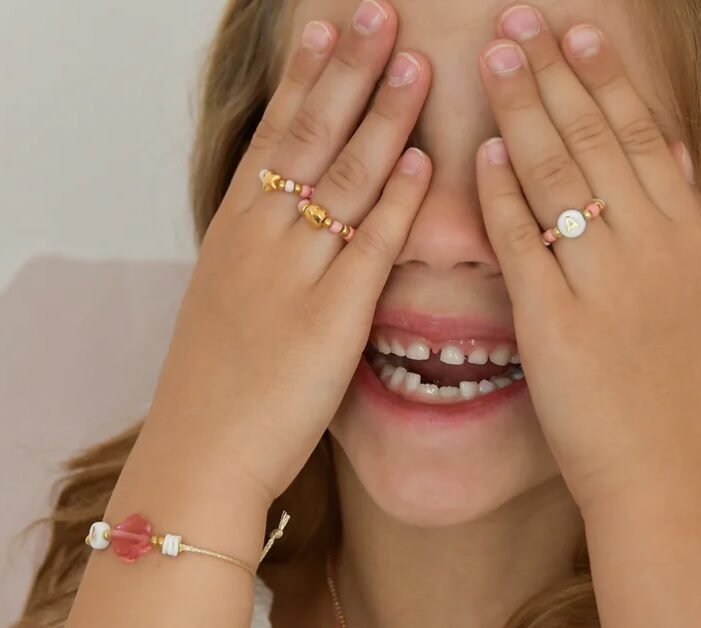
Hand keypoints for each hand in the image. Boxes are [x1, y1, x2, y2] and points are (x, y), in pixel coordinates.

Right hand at [149, 1, 431, 504]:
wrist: (203, 450)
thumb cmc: (217, 379)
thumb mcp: (228, 295)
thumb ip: (263, 248)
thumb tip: (296, 211)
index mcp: (235, 229)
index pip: (273, 134)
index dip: (303, 77)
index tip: (325, 27)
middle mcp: (260, 238)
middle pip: (308, 137)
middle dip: (347, 70)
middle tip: (377, 14)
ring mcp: (294, 274)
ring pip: (343, 179)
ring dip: (381, 117)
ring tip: (412, 63)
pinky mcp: (329, 320)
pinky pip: (369, 247)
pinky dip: (397, 202)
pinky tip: (421, 161)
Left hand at [475, 9, 700, 510]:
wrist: (665, 473)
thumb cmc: (677, 391)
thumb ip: (685, 223)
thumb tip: (675, 157)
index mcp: (686, 241)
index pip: (644, 138)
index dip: (609, 80)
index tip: (578, 32)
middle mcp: (650, 250)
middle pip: (600, 142)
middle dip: (557, 76)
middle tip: (524, 21)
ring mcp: (604, 285)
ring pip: (564, 178)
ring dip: (528, 112)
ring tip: (499, 58)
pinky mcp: (555, 324)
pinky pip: (525, 244)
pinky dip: (504, 194)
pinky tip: (484, 153)